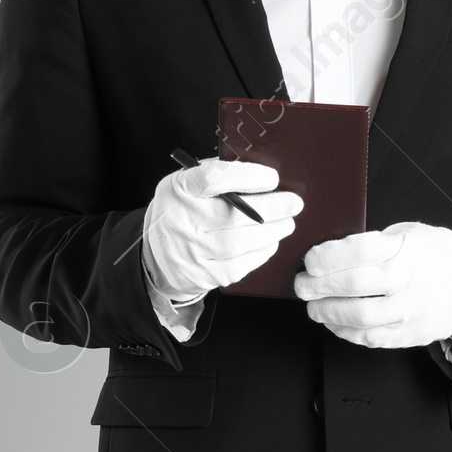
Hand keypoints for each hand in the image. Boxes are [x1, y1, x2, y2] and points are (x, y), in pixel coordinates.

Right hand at [143, 158, 301, 299]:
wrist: (158, 253)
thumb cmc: (181, 211)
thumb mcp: (186, 183)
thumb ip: (217, 175)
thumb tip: (260, 177)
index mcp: (181, 190)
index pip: (215, 179)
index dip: (248, 177)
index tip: (271, 178)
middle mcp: (185, 221)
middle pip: (236, 215)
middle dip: (274, 208)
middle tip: (294, 204)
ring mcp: (194, 251)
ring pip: (243, 242)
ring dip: (273, 232)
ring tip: (287, 223)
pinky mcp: (206, 275)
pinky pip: (242, 264)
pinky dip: (262, 252)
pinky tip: (270, 242)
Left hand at [293, 221, 451, 349]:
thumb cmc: (433, 256)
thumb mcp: (408, 234)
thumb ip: (374, 242)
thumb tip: (330, 253)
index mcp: (404, 249)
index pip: (357, 251)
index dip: (326, 257)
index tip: (311, 260)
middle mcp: (405, 280)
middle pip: (351, 285)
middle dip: (317, 286)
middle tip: (303, 285)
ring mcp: (406, 311)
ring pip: (356, 316)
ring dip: (326, 311)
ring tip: (314, 306)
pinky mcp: (405, 335)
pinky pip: (367, 338)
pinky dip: (343, 331)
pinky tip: (334, 322)